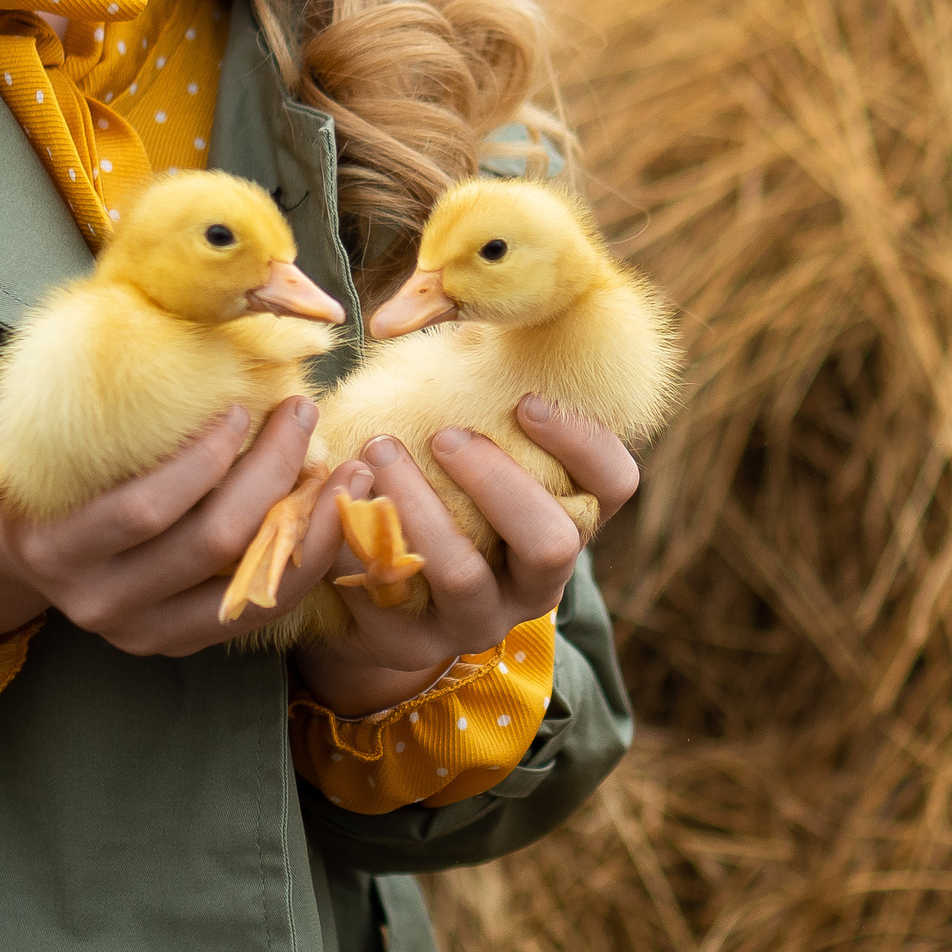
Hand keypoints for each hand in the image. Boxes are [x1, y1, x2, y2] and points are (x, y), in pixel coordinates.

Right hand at [0, 397, 350, 656]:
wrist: (15, 547)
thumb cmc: (39, 469)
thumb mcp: (46, 431)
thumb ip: (97, 399)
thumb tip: (174, 315)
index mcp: (59, 547)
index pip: (144, 509)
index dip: (204, 458)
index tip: (241, 406)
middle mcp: (100, 602)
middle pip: (209, 543)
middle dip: (270, 473)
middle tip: (301, 413)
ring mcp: (142, 631)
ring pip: (247, 581)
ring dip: (306, 520)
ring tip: (344, 465)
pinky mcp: (179, 643)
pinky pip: (259, 609)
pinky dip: (304, 559)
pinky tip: (332, 511)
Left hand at [290, 394, 640, 715]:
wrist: (378, 590)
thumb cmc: (434, 486)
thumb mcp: (465, 439)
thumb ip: (473, 383)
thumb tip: (447, 307)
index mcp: (566, 519)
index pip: (614, 485)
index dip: (582, 441)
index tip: (525, 401)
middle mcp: (536, 580)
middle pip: (553, 543)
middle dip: (497, 482)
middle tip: (445, 436)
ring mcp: (479, 619)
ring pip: (463, 575)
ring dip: (419, 507)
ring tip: (377, 451)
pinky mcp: (413, 644)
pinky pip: (388, 598)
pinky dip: (359, 542)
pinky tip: (337, 499)